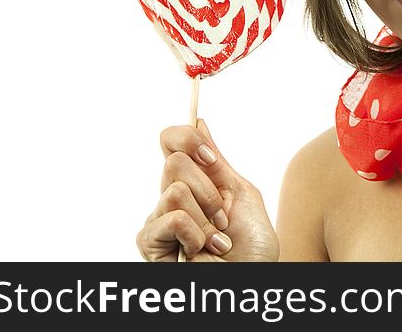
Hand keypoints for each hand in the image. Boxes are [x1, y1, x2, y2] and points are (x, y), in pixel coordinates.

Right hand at [136, 119, 278, 261]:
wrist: (250, 279)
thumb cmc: (251, 245)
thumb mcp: (241, 194)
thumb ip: (217, 161)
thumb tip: (199, 121)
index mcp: (194, 180)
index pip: (172, 140)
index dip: (188, 138)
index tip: (211, 157)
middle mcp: (172, 195)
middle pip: (174, 161)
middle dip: (208, 190)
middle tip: (221, 216)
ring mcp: (159, 218)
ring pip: (174, 190)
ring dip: (206, 217)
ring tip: (215, 239)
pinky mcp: (149, 241)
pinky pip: (172, 217)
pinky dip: (196, 234)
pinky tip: (200, 251)